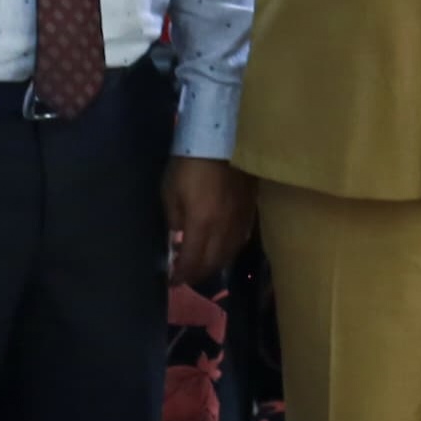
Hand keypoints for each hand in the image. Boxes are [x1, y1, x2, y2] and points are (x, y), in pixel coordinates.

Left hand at [162, 155, 253, 284]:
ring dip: (214, 265)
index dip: (182, 275)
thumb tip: (177, 241)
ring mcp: (240, 220)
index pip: (192, 261)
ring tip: (203, 267)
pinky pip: (241, 240)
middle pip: (213, 263)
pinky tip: (222, 250)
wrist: (222, 137)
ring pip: (229, 254)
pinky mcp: (251, 210)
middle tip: (186, 277)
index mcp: (201, 224)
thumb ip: (174, 221)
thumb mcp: (170, 192)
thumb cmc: (189, 164)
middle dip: (197, 274)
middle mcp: (224, 228)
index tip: (172, 282)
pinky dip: (229, 251)